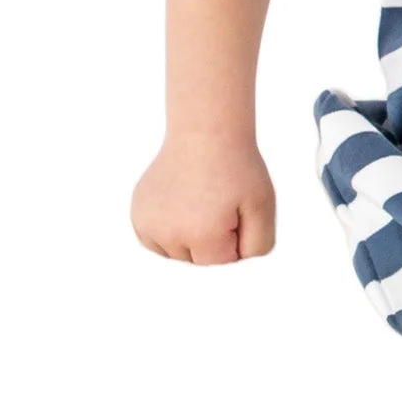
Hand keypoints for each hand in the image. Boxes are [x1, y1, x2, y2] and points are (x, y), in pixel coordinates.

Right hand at [131, 132, 276, 263]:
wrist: (205, 134)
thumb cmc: (238, 169)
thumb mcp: (263, 207)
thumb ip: (257, 246)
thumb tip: (237, 267)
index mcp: (201, 236)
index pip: (222, 262)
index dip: (235, 237)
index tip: (235, 211)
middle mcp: (168, 235)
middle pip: (197, 260)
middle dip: (212, 240)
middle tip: (218, 204)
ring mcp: (148, 224)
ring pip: (175, 253)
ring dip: (189, 238)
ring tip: (200, 204)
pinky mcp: (138, 214)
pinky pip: (157, 240)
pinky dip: (170, 231)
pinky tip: (183, 207)